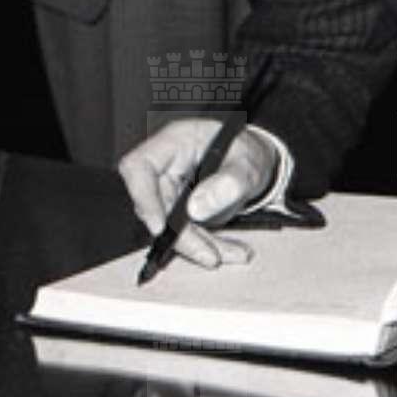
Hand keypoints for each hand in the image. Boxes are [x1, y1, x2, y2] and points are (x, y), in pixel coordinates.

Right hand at [118, 119, 276, 269]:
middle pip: (155, 205)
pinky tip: (226, 251)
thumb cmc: (249, 153)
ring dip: (197, 246)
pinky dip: (204, 246)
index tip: (160, 227)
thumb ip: (229, 182)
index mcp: (176, 141)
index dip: (143, 197)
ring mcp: (170, 188)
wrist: (257, 163)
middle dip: (182, 236)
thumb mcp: (249, 164)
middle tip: (211, 254)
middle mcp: (166, 166)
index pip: (139, 166)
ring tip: (229, 254)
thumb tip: (197, 208)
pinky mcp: (178, 209)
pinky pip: (184, 233)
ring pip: (169, 227)